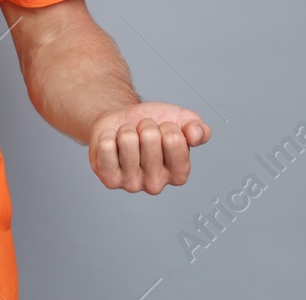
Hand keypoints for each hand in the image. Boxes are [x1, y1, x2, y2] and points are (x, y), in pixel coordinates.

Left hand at [88, 102, 209, 193]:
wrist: (121, 122)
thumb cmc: (150, 125)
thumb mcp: (180, 121)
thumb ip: (198, 129)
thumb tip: (196, 135)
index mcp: (178, 174)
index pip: (174, 139)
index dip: (167, 126)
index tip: (163, 131)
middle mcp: (156, 184)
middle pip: (150, 137)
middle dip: (145, 126)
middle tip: (143, 134)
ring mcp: (131, 184)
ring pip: (127, 139)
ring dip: (126, 130)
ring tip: (128, 138)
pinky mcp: (109, 179)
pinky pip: (106, 146)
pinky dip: (108, 135)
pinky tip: (113, 143)